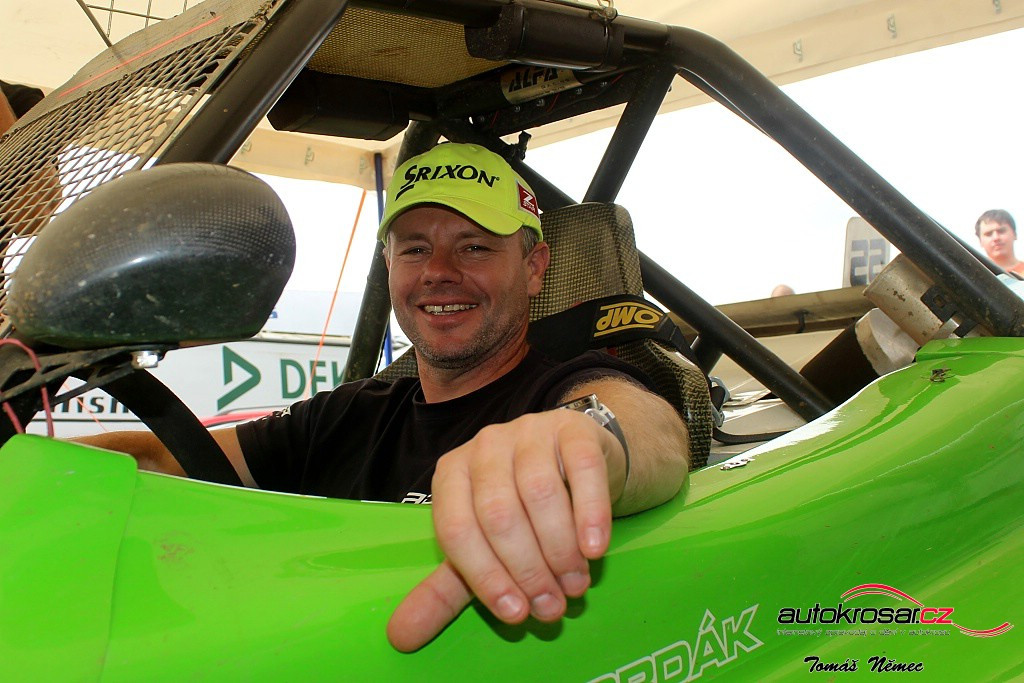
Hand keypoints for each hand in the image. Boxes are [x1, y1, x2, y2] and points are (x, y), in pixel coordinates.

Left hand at [386, 409, 625, 651]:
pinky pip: (580, 468)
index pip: (457, 530)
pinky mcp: (571, 427)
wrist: (577, 464)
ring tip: (576, 584)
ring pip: (539, 492)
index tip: (516, 613)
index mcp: (452, 474)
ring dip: (560, 549)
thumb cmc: (523, 510)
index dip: (486, 577)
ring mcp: (528, 432)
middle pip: (498, 513)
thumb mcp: (482, 550)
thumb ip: (444, 592)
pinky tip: (594, 548)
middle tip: (553, 606)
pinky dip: (589, 513)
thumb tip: (401, 637)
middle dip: (527, 570)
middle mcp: (484, 447)